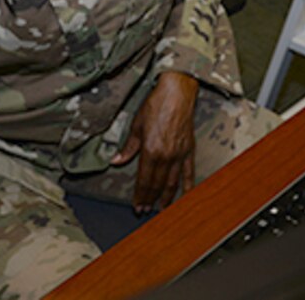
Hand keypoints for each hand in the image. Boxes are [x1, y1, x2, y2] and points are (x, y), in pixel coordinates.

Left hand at [110, 71, 198, 213]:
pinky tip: (186, 196)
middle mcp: (166, 156)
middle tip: (145, 210)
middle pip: (157, 184)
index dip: (140, 194)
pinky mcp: (189, 150)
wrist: (176, 93)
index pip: (144, 179)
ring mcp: (179, 154)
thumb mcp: (136, 125)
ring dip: (166, 197)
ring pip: (172, 182)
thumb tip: (115, 160)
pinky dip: (188, 186)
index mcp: (150, 151)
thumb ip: (128, 147)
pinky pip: (189, 172)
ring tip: (161, 209)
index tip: (137, 205)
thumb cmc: (155, 105)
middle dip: (150, 199)